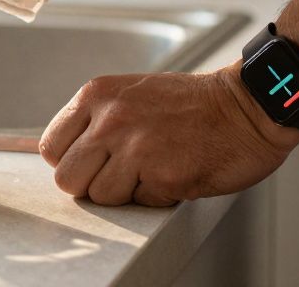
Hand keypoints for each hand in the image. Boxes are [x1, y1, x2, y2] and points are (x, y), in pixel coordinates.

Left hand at [39, 64, 298, 205]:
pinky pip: (140, 203)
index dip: (70, 162)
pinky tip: (175, 172)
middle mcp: (110, 119)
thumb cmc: (192, 104)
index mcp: (97, 95)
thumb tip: (68, 155)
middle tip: (120, 174)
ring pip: (100, 197)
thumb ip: (96, 119)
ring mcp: (135, 148)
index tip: (90, 163)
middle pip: (67, 178)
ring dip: (126, 192)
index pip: (51, 147)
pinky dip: (156, 197)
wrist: (247, 105)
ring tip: (152, 169)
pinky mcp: (163, 175)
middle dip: (91, 184)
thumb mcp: (130, 94)